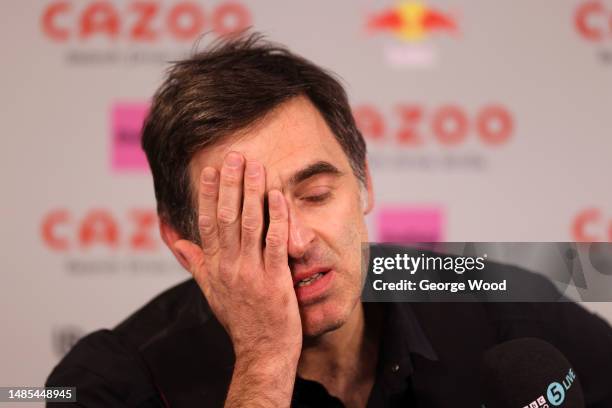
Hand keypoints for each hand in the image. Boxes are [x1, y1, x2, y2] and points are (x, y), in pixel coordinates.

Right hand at [174, 152, 301, 361]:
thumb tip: (179, 243)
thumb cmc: (239, 321)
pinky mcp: (275, 280)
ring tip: (255, 166)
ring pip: (250, 224)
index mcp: (214, 266)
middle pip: (226, 216)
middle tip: (234, 156)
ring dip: (252, 192)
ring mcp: (251, 272)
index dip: (207, 194)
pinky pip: (276, 242)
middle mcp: (229, 266)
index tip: (210, 170)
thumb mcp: (211, 292)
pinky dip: (277, 218)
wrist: (261, 352)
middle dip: (230, 184)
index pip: (207, 223)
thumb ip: (196, 264)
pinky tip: (278, 197)